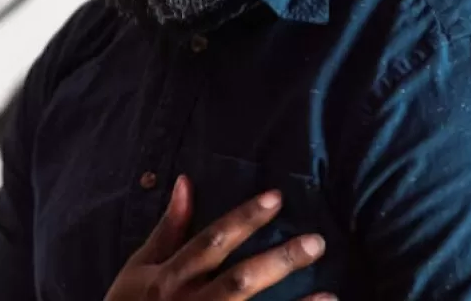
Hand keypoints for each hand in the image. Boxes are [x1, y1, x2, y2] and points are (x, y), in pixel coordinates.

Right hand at [104, 175, 334, 300]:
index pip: (211, 242)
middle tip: (316, 242)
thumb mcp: (141, 266)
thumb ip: (169, 228)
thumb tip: (186, 182)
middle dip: (278, 262)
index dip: (243, 219)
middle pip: (238, 281)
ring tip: (330, 294)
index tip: (276, 197)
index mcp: (169, 278)